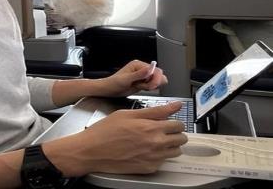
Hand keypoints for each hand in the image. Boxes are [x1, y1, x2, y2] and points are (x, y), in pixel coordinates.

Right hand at [43, 101, 187, 176]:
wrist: (92, 151)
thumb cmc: (105, 131)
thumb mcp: (127, 113)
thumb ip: (154, 110)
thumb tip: (175, 105)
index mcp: (151, 127)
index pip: (177, 123)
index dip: (175, 119)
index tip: (172, 118)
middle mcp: (155, 143)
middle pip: (181, 138)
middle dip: (175, 132)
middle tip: (163, 128)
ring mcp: (153, 158)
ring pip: (176, 151)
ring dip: (171, 144)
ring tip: (156, 139)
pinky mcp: (149, 168)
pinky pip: (164, 161)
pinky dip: (160, 155)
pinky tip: (147, 149)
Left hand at [93, 60, 167, 96]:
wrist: (109, 90)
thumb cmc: (114, 83)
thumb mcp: (126, 79)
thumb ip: (139, 74)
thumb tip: (150, 69)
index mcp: (138, 65)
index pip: (155, 70)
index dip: (155, 79)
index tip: (151, 86)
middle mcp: (142, 69)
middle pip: (159, 74)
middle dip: (154, 83)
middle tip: (144, 87)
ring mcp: (143, 76)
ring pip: (157, 80)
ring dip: (151, 86)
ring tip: (141, 87)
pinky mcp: (143, 82)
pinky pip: (153, 85)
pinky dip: (150, 88)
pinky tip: (141, 88)